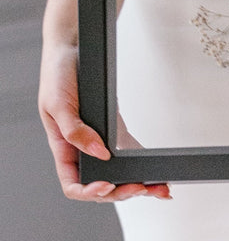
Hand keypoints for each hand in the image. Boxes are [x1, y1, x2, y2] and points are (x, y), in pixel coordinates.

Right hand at [38, 39, 169, 201]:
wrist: (72, 49)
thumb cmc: (58, 74)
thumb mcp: (58, 103)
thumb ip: (74, 131)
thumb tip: (98, 152)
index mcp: (62, 147)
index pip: (74, 183)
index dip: (90, 191)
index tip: (108, 185)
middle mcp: (80, 149)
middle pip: (99, 184)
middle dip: (121, 191)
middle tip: (144, 189)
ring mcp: (97, 142)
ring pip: (116, 173)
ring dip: (136, 184)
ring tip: (159, 189)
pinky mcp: (113, 131)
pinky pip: (126, 155)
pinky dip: (141, 166)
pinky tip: (156, 173)